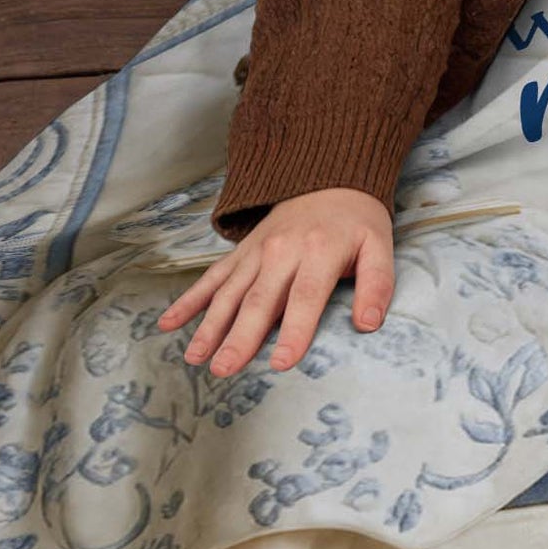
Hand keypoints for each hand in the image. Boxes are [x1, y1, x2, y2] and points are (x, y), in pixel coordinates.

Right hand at [159, 187, 395, 376]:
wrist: (330, 178)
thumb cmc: (357, 221)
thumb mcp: (380, 246)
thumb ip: (377, 284)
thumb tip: (369, 323)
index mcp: (319, 252)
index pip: (305, 297)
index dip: (294, 331)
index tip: (281, 362)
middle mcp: (281, 251)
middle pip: (259, 300)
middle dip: (240, 337)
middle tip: (224, 369)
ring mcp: (256, 252)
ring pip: (229, 293)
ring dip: (209, 326)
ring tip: (195, 357)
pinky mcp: (241, 253)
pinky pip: (212, 277)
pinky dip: (189, 300)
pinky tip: (168, 323)